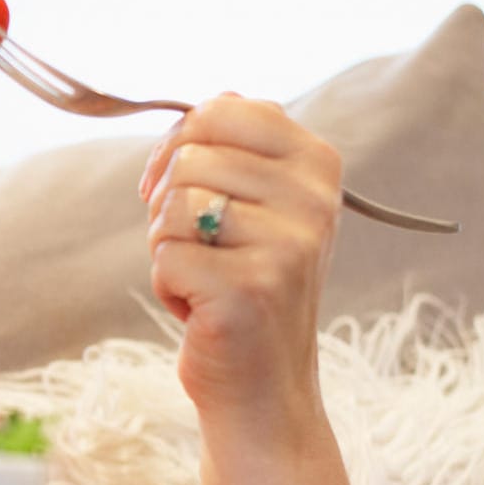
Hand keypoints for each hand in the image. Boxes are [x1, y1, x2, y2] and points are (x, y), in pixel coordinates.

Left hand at [138, 94, 341, 419]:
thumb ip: (237, 149)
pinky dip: (168, 287)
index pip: (221, 108)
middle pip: (189, 157)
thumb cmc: (244, 287)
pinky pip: (166, 257)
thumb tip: (214, 97)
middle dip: (168, 204)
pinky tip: (202, 310)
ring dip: (167, 248)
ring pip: (173, 206)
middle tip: (198, 247)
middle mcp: (313, 200)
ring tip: (205, 279)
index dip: (179, 144)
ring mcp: (286, 246)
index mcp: (317, 164)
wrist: (263, 386)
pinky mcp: (249, 290)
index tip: (177, 184)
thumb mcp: (256, 207)